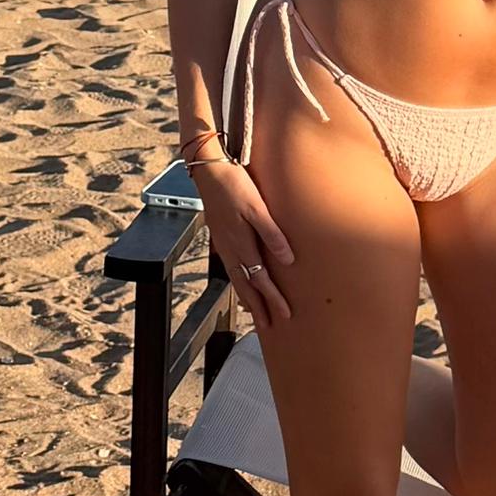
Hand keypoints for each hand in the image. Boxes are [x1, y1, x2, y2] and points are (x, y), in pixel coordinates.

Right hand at [191, 143, 295, 328]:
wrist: (207, 169)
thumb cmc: (234, 184)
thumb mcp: (257, 207)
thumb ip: (272, 234)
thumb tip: (288, 260)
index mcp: (241, 243)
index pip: (260, 279)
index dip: (273, 298)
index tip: (284, 315)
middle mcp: (230, 248)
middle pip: (246, 285)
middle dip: (258, 306)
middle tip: (268, 325)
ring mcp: (223, 243)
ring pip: (236, 277)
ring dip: (247, 296)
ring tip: (254, 311)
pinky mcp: (220, 235)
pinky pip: (230, 266)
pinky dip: (238, 280)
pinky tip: (240, 280)